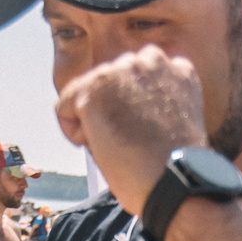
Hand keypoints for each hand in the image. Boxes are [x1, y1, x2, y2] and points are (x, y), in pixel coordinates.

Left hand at [52, 44, 208, 217]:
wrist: (176, 179)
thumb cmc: (176, 164)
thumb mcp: (176, 118)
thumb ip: (155, 100)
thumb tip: (119, 105)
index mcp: (177, 67)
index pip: (139, 76)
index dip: (135, 106)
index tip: (143, 130)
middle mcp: (150, 60)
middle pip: (112, 80)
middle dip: (113, 107)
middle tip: (129, 140)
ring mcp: (121, 72)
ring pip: (88, 91)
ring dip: (95, 118)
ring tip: (118, 144)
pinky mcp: (94, 89)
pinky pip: (64, 106)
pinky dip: (73, 131)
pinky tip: (99, 147)